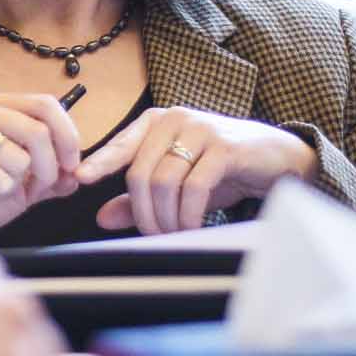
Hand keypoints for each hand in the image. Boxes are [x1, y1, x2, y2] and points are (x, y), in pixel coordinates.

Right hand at [0, 90, 82, 239]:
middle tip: (35, 189)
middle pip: (38, 131)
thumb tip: (79, 171)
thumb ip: (52, 174)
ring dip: (17, 185)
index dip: (68, 136)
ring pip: (21, 158)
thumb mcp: (24, 182)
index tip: (72, 166)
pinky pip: (1, 177)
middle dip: (48, 169)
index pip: (45, 104)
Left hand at [76, 106, 320, 233]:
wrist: (276, 158)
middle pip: (139, 174)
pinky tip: (193, 226)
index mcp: (156, 123)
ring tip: (176, 233)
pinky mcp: (224, 146)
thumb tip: (101, 218)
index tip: (80, 178)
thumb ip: (140, 199)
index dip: (99, 161)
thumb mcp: (177, 184)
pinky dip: (189, 214)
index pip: (120, 144)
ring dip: (166, 218)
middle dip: (144, 213)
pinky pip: (193, 186)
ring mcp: (200, 129)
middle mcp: (174, 120)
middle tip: (154, 235)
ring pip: (164, 182)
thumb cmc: (221, 169)